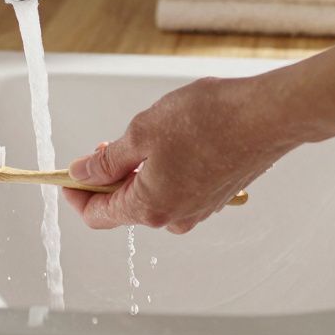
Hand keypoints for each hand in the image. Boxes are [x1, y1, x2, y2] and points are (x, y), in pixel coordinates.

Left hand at [62, 73, 320, 232]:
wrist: (267, 116)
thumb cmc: (209, 120)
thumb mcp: (142, 132)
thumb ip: (108, 160)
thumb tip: (82, 174)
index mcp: (151, 207)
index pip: (98, 215)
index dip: (76, 194)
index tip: (66, 176)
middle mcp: (175, 217)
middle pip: (125, 207)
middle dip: (108, 179)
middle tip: (103, 146)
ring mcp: (199, 209)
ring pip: (152, 197)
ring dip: (138, 173)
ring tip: (143, 136)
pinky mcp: (216, 196)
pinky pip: (177, 189)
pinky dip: (164, 171)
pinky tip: (172, 141)